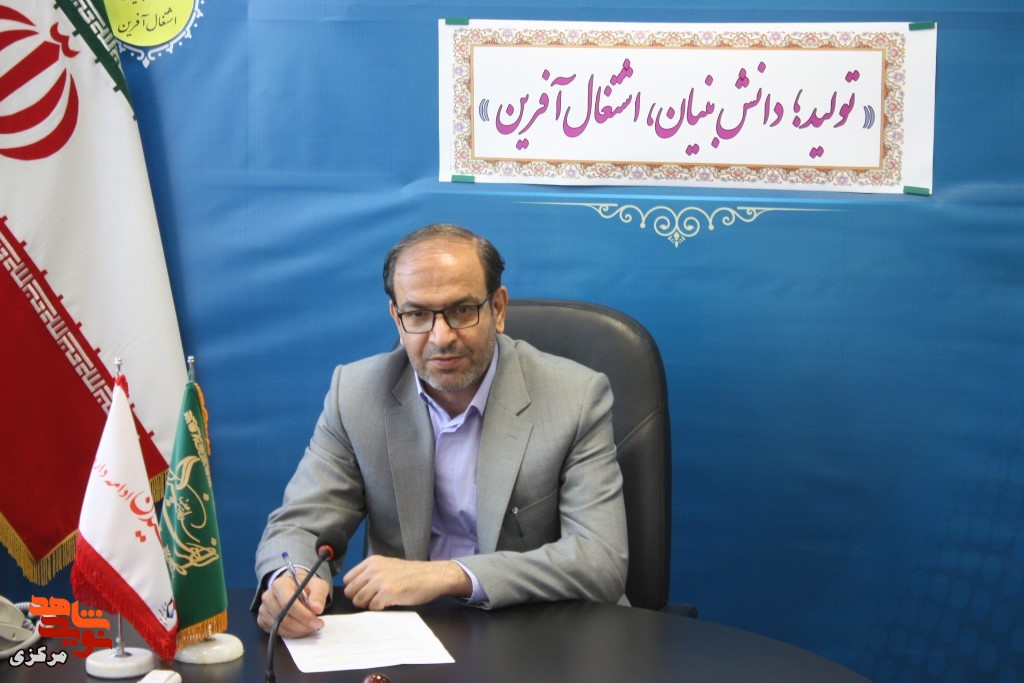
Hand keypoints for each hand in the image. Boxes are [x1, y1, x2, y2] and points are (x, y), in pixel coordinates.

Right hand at [256, 570, 329, 636]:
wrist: (293, 587)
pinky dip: (290, 634)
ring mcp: (263, 609)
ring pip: (279, 627)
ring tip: (309, 627)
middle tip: (315, 626)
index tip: (317, 622)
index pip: (288, 603)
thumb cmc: (305, 586)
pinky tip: (299, 629)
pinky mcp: (262, 620)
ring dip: (297, 631)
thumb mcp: (317, 585)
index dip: (303, 615)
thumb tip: (317, 609)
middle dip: (302, 626)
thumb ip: (318, 595)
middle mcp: (268, 596)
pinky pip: (275, 632)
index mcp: (280, 584)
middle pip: (283, 618)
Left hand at [342, 556, 471, 609]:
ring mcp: (380, 580)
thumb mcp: (388, 566)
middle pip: (350, 592)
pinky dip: (379, 608)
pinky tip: (390, 603)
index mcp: (372, 561)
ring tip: (382, 601)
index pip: (348, 579)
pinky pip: (372, 607)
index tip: (364, 593)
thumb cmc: (412, 574)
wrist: (433, 576)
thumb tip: (356, 589)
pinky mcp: (388, 592)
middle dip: (359, 598)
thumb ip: (372, 573)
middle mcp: (374, 569)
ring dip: (368, 605)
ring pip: (359, 600)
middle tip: (373, 600)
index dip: (355, 589)